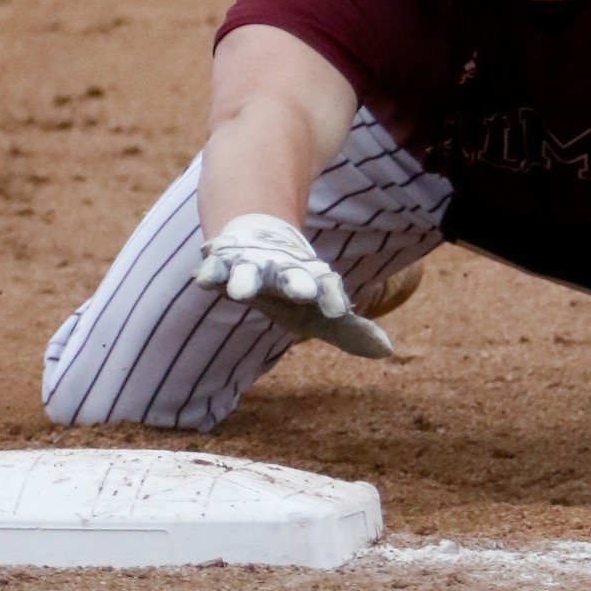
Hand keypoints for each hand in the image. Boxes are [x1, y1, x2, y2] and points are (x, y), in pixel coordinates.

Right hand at [192, 213, 391, 358]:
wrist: (260, 239)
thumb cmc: (294, 287)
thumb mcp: (319, 312)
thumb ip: (348, 331)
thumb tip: (386, 351)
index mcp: (309, 281)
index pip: (325, 288)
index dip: (331, 297)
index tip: (339, 310)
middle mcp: (281, 271)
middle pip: (291, 277)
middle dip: (297, 284)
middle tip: (303, 293)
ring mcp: (251, 265)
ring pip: (249, 271)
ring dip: (245, 279)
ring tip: (240, 292)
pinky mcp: (223, 262)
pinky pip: (215, 267)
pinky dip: (210, 271)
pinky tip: (203, 279)